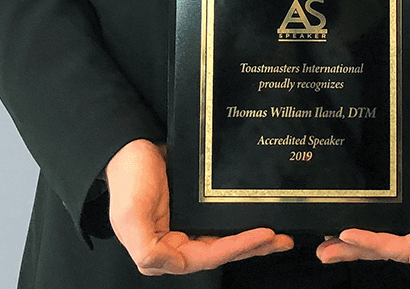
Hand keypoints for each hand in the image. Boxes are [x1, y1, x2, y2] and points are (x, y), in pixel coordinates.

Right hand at [104, 139, 293, 275]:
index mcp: (160, 252)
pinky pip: (222, 219)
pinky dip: (241, 221)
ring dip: (252, 239)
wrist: (130, 145)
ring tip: (280, 236)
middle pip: (221, 252)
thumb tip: (167, 263)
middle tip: (281, 239)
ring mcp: (187, 226)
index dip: (237, 248)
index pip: (207, 256)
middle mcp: (176, 244)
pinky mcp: (195, 209)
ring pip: (225, 238)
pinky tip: (259, 217)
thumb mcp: (130, 215)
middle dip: (252, 247)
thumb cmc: (128, 179)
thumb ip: (146, 248)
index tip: (264, 234)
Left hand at [315, 116, 409, 273]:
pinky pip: (390, 227)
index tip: (347, 235)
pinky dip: (369, 231)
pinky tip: (348, 233)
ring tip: (328, 248)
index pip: (406, 250)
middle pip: (392, 250)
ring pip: (387, 242)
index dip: (375, 244)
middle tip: (326, 251)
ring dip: (358, 246)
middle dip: (358, 251)